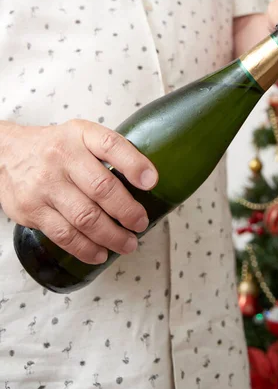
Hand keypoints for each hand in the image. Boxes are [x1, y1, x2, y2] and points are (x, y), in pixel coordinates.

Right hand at [0, 120, 157, 263]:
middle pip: (102, 188)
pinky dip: (86, 249)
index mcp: (80, 135)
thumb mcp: (81, 135)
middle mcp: (62, 157)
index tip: (151, 182)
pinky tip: (100, 253)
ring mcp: (46, 185)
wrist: (6, 153)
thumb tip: (146, 180)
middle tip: (140, 223)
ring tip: (128, 243)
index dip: (134, 164)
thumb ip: (109, 151)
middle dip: (127, 211)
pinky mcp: (32, 210)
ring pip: (85, 217)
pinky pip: (64, 235)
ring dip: (112, 236)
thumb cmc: (54, 147)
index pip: (110, 145)